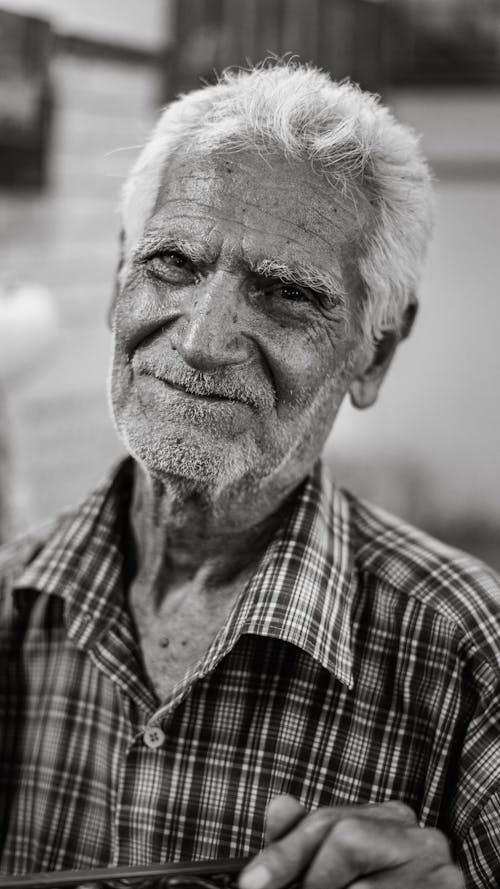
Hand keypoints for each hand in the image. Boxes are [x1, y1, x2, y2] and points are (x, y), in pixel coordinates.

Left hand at [239, 794, 463, 888]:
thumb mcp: (339, 869)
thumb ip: (306, 842)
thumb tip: (278, 805)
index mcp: (391, 818)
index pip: (326, 821)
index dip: (284, 854)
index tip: (251, 884)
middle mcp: (420, 836)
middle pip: (345, 837)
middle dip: (312, 879)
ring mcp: (439, 870)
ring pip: (362, 885)